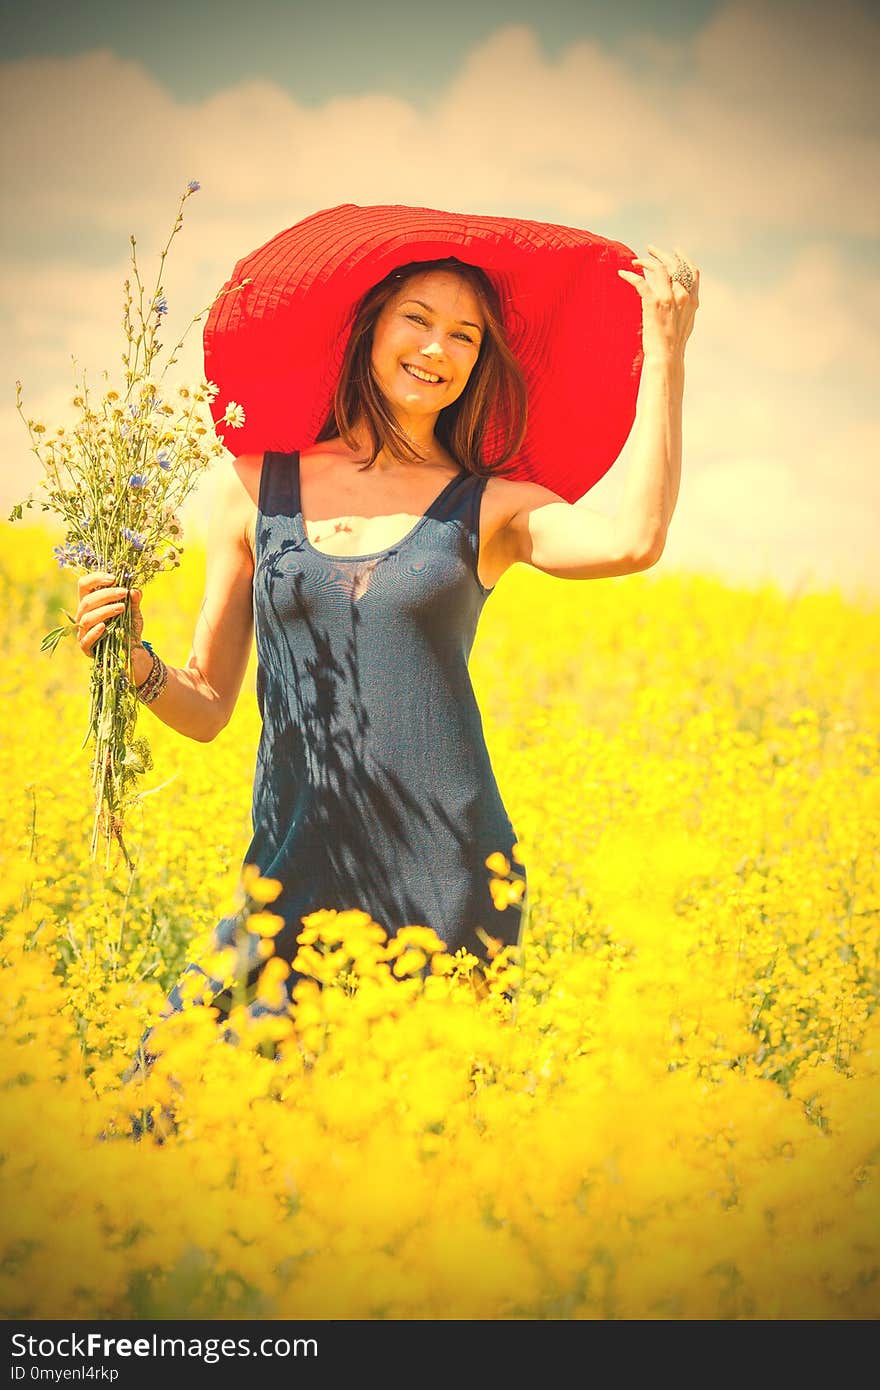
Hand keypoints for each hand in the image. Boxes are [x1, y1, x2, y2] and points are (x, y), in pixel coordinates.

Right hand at [75, 571, 142, 657]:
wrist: (131, 651)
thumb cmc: (128, 628)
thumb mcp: (134, 613)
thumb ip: (134, 602)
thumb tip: (135, 590)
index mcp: (90, 602)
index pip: (85, 585)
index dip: (96, 578)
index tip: (114, 578)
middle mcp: (83, 614)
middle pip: (87, 600)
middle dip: (106, 594)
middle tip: (123, 592)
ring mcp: (82, 631)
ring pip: (87, 617)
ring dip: (104, 610)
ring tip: (122, 608)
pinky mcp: (85, 647)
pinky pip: (86, 638)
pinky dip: (94, 632)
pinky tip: (104, 627)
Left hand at [618, 243, 699, 362]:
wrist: (667, 357)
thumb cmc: (673, 346)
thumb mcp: (685, 324)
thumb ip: (685, 309)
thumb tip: (680, 303)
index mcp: (692, 301)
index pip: (692, 272)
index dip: (683, 259)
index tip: (675, 252)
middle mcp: (683, 296)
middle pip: (675, 266)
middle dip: (662, 255)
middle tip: (650, 249)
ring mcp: (669, 298)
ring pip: (660, 269)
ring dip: (646, 261)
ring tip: (635, 261)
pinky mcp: (654, 303)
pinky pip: (641, 282)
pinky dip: (630, 275)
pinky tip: (622, 273)